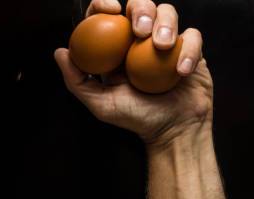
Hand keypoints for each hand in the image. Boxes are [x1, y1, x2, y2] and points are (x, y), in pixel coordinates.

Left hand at [54, 0, 212, 146]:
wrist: (174, 131)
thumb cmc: (138, 120)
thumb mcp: (102, 104)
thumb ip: (77, 81)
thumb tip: (60, 52)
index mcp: (118, 47)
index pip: (107, 15)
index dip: (104, 3)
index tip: (109, 8)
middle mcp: (141, 41)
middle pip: (140, 5)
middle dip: (140, 8)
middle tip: (139, 29)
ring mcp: (168, 44)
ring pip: (168, 13)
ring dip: (165, 24)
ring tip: (162, 47)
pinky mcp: (191, 51)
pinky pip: (192, 36)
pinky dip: (188, 49)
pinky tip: (181, 71)